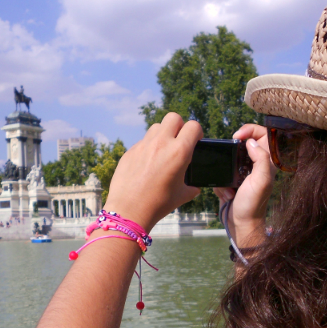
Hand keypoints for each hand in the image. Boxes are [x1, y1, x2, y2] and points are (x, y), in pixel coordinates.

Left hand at [104, 113, 201, 230]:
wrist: (129, 210)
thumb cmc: (158, 204)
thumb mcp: (182, 195)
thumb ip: (192, 187)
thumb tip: (194, 187)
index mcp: (179, 152)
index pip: (193, 126)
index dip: (197, 133)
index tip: (194, 142)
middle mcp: (161, 143)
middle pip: (173, 117)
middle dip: (179, 126)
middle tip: (178, 142)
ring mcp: (143, 146)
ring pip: (156, 127)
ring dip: (162, 134)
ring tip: (162, 152)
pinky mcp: (130, 151)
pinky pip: (143, 142)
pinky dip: (148, 148)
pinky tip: (147, 164)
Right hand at [214, 124, 274, 246]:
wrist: (240, 225)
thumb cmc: (252, 204)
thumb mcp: (261, 180)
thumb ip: (260, 158)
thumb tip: (250, 142)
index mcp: (267, 162)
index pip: (263, 134)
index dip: (250, 130)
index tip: (238, 137)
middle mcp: (256, 165)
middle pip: (244, 144)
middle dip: (233, 151)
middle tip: (229, 158)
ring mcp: (243, 173)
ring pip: (229, 159)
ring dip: (225, 170)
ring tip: (229, 185)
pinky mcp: (231, 182)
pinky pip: (221, 173)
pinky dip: (221, 184)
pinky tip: (227, 194)